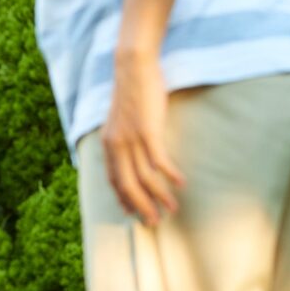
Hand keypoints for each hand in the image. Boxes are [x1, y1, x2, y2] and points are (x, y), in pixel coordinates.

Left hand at [103, 50, 184, 226]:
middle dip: (141, 207)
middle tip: (154, 223)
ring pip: (144, 178)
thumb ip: (122, 139)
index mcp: (108, 144)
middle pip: (128, 186)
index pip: (113, 180)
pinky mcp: (147, 131)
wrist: (133, 67)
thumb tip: (129, 153)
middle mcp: (116, 145)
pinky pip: (158, 161)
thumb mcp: (120, 120)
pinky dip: (169, 175)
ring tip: (172, 209)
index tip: (132, 214)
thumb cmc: (131, 92)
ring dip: (159, 196)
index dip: (123, 199)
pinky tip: (181, 183)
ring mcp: (131, 139)